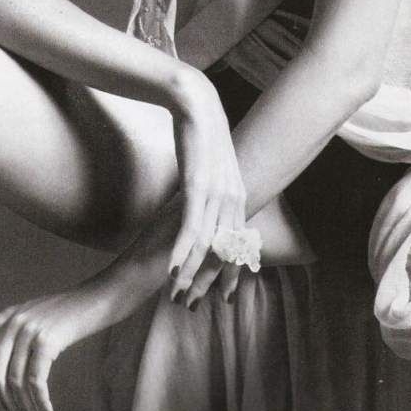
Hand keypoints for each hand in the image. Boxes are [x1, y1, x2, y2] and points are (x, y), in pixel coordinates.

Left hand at [0, 281, 108, 410]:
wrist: (99, 297)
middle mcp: (14, 321)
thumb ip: (17, 331)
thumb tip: (4, 367)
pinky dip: (40, 402)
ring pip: (16, 381)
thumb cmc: (71, 310)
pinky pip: (36, 381)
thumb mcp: (37, 313)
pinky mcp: (47, 341)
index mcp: (9, 315)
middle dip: (6, 400)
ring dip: (24, 407)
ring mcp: (29, 330)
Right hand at [168, 69, 246, 300]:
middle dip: (208, 281)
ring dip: (191, 272)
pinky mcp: (197, 188)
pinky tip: (173, 269)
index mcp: (238, 196)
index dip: (230, 273)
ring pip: (207, 245)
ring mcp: (216, 195)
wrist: (198, 106)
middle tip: (193, 304)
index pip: (236, 245)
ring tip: (177, 294)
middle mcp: (232, 200)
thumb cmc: (203, 135)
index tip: (223, 296)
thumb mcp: (214, 168)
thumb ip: (215, 189)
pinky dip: (182, 251)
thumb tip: (211, 203)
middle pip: (223, 252)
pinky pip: (191, 227)